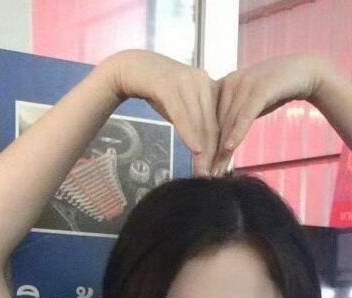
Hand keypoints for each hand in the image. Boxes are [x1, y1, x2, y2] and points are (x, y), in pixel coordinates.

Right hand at [100, 50, 220, 175]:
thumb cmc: (158, 90)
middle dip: (211, 152)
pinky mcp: (169, 85)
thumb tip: (205, 151)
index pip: (219, 121)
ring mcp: (187, 80)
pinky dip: (188, 133)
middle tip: (209, 176)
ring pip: (199, 121)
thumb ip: (194, 123)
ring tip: (201, 170)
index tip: (217, 169)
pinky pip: (182, 114)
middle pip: (211, 123)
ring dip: (201, 148)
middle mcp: (202, 80)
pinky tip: (194, 149)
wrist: (132, 68)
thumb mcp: (181, 107)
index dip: (218, 147)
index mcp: (209, 85)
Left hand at [212, 55, 330, 174]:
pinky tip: (229, 148)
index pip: (209, 119)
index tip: (201, 167)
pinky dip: (237, 132)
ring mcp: (245, 84)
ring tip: (216, 170)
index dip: (204, 144)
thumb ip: (234, 117)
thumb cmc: (275, 91)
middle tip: (206, 174)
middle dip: (211, 151)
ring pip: (228, 121)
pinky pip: (245, 114)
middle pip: (216, 122)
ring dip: (221, 148)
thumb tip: (220, 142)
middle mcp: (231, 82)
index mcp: (224, 85)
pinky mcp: (260, 89)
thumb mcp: (250, 104)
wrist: (303, 72)